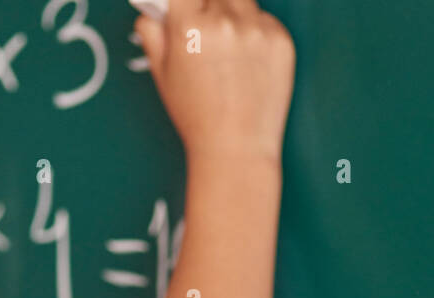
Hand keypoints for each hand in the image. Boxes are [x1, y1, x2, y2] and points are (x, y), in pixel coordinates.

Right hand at [135, 0, 295, 166]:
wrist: (237, 147)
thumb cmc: (197, 116)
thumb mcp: (162, 75)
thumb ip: (153, 33)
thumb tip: (152, 10)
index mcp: (190, 26)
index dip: (184, 1)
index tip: (185, 7)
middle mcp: (226, 21)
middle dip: (208, 6)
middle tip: (205, 31)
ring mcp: (257, 29)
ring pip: (242, 1)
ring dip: (233, 14)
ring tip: (227, 51)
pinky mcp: (281, 40)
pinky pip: (265, 20)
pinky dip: (255, 33)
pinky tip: (247, 64)